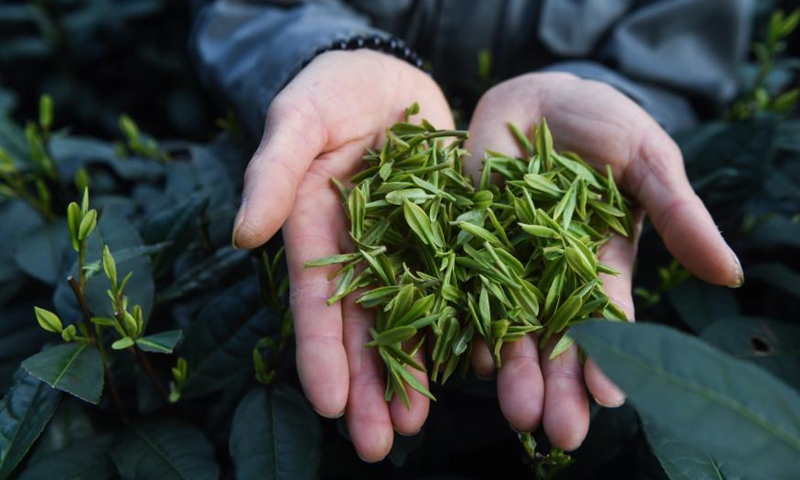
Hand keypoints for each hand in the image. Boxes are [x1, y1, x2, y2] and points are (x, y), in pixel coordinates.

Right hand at [232, 50, 453, 460]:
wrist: (387, 77)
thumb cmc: (332, 90)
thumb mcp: (297, 117)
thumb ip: (271, 171)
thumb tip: (243, 236)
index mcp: (313, 229)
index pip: (315, 299)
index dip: (319, 352)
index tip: (329, 403)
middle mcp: (357, 250)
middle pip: (360, 326)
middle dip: (366, 385)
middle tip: (377, 443)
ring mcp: (402, 248)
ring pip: (406, 319)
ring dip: (409, 373)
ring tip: (415, 425)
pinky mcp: (445, 236)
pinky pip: (454, 286)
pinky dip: (460, 327)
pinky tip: (470, 369)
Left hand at [464, 72, 741, 450]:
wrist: (537, 98)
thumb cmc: (604, 125)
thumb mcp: (647, 162)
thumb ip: (677, 213)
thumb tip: (726, 273)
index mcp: (601, 265)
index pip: (606, 322)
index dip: (608, 358)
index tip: (609, 397)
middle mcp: (552, 276)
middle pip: (556, 339)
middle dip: (558, 384)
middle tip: (558, 431)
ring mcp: (506, 263)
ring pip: (508, 326)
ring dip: (512, 369)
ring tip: (515, 412)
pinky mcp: (465, 246)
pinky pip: (460, 290)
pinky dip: (462, 323)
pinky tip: (468, 358)